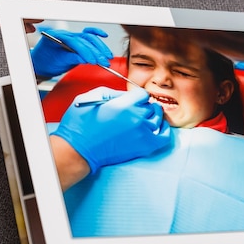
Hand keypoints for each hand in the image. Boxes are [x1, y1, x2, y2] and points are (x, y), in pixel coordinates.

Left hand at [30, 27, 113, 77]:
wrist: (41, 63)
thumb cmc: (46, 62)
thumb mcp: (58, 62)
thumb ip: (72, 59)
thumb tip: (85, 59)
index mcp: (57, 37)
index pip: (75, 42)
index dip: (86, 51)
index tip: (93, 61)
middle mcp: (66, 34)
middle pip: (85, 39)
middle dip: (96, 51)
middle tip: (104, 62)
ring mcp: (72, 36)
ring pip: (89, 37)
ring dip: (100, 47)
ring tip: (106, 57)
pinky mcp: (78, 40)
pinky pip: (88, 33)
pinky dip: (97, 34)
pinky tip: (104, 36)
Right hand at [51, 87, 170, 174]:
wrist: (79, 150)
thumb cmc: (80, 125)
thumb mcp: (92, 98)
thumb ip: (113, 93)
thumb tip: (126, 96)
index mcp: (124, 104)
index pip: (143, 94)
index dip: (137, 96)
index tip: (133, 100)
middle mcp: (137, 117)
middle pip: (151, 106)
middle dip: (144, 107)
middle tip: (136, 111)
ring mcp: (142, 133)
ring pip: (158, 119)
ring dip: (152, 117)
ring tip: (144, 119)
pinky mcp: (144, 147)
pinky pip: (164, 136)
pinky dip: (164, 130)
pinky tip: (158, 128)